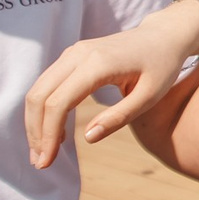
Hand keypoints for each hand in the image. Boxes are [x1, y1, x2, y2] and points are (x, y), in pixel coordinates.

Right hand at [25, 13, 198, 166]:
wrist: (163, 36)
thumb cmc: (161, 66)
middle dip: (35, 132)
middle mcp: (78, 54)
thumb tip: (88, 138)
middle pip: (40, 96)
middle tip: (40, 163)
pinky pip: (48, 84)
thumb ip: (119, 118)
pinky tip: (54, 132)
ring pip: (39, 89)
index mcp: (98, 63)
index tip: (47, 162)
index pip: (59, 102)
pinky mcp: (71, 56)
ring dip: (35, 122)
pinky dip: (44, 109)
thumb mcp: (149, 97)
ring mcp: (72, 52)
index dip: (48, 134)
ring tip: (43, 152)